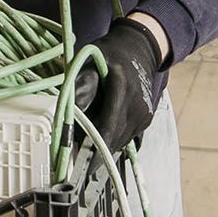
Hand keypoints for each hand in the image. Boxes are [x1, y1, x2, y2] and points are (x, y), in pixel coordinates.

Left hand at [71, 17, 165, 156]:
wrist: (139, 50)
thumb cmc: (109, 55)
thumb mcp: (89, 63)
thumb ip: (80, 88)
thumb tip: (70, 116)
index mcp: (122, 88)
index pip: (108, 126)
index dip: (96, 148)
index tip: (84, 167)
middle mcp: (137, 105)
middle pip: (114, 138)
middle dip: (95, 150)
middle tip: (75, 159)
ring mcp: (145, 114)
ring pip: (120, 141)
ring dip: (103, 145)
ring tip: (86, 143)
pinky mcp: (146, 120)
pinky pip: (126, 137)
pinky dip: (113, 139)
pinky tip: (102, 132)